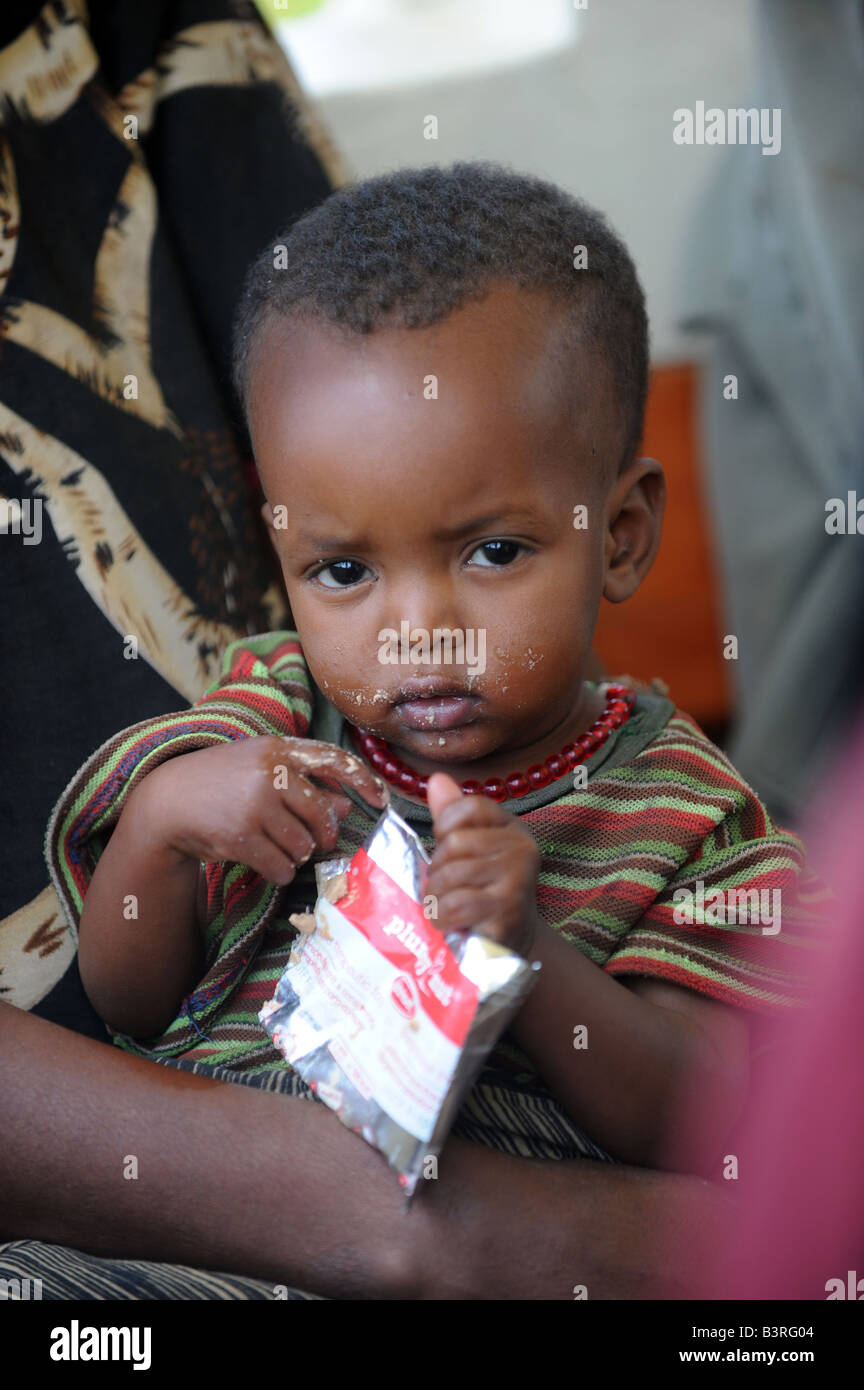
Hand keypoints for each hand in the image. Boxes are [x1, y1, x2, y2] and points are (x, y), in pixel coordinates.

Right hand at [126, 735, 388, 885]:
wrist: (167, 801)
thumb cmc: (222, 785)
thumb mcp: (262, 774)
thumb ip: (306, 787)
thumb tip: (349, 806)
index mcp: (279, 749)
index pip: (335, 760)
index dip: (364, 781)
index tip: (382, 801)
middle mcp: (271, 772)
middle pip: (322, 816)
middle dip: (322, 836)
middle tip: (315, 843)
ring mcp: (256, 803)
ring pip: (303, 845)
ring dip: (295, 856)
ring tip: (276, 848)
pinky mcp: (242, 835)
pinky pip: (282, 866)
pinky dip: (280, 872)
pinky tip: (268, 864)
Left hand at [425, 773, 540, 956]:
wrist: (506, 945)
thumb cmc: (481, 895)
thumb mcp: (468, 852)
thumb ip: (451, 817)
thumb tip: (436, 778)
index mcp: (512, 828)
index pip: (469, 806)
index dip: (445, 826)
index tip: (445, 850)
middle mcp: (523, 848)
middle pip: (455, 842)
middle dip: (437, 870)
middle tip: (445, 889)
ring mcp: (518, 878)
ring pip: (451, 873)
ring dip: (436, 897)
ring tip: (445, 908)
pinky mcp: (507, 910)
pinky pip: (456, 904)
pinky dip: (441, 917)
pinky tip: (449, 924)